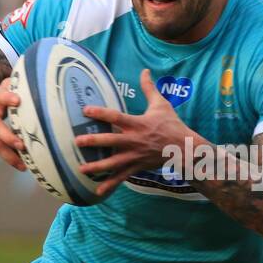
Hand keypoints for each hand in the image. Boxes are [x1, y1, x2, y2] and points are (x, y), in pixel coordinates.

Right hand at [0, 85, 25, 171]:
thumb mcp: (1, 89)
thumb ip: (12, 86)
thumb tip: (31, 80)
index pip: (0, 97)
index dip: (8, 98)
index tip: (17, 100)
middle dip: (9, 137)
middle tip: (22, 145)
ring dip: (9, 156)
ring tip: (23, 164)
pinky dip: (8, 158)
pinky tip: (21, 164)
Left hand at [77, 68, 193, 197]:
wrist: (184, 149)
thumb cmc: (172, 125)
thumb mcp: (161, 104)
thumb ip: (149, 88)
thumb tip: (145, 70)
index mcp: (137, 124)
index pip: (116, 117)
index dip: (101, 113)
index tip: (85, 110)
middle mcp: (134, 140)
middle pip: (111, 141)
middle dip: (94, 142)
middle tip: (77, 142)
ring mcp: (135, 156)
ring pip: (113, 163)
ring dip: (97, 167)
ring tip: (81, 169)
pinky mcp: (137, 167)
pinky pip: (121, 177)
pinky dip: (110, 185)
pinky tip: (97, 191)